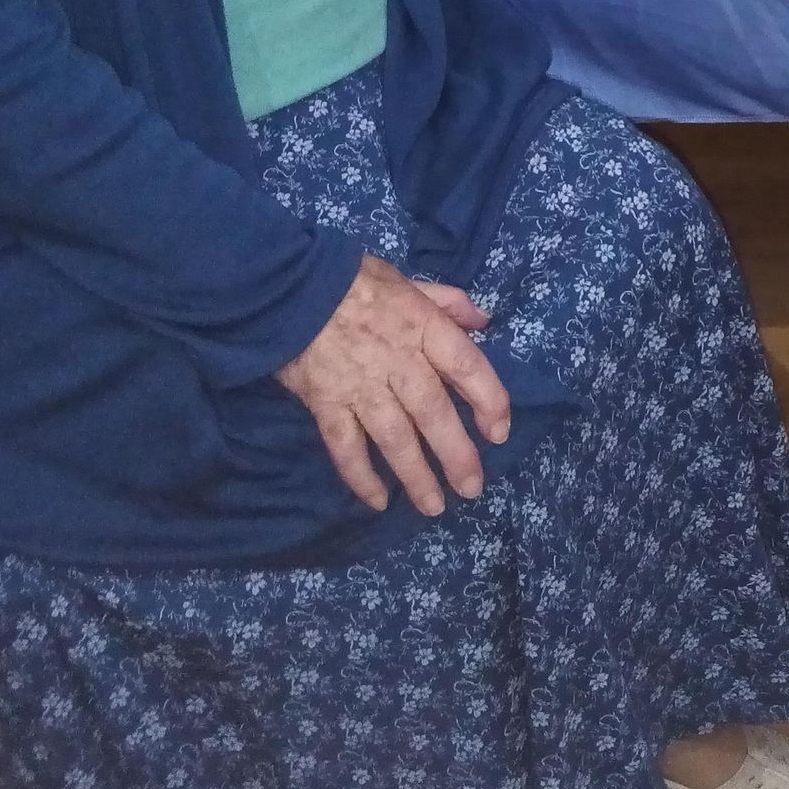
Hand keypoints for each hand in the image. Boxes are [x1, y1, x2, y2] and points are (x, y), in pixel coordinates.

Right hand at [277, 256, 510, 515]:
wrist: (289, 285)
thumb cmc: (354, 282)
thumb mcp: (407, 280)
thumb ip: (447, 301)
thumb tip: (483, 321)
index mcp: (423, 326)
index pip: (467, 366)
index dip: (489, 400)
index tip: (499, 432)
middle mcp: (398, 361)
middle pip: (433, 413)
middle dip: (456, 455)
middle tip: (472, 489)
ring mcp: (360, 386)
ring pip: (394, 438)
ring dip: (415, 476)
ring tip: (433, 507)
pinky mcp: (325, 403)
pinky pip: (345, 447)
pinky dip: (360, 477)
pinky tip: (377, 501)